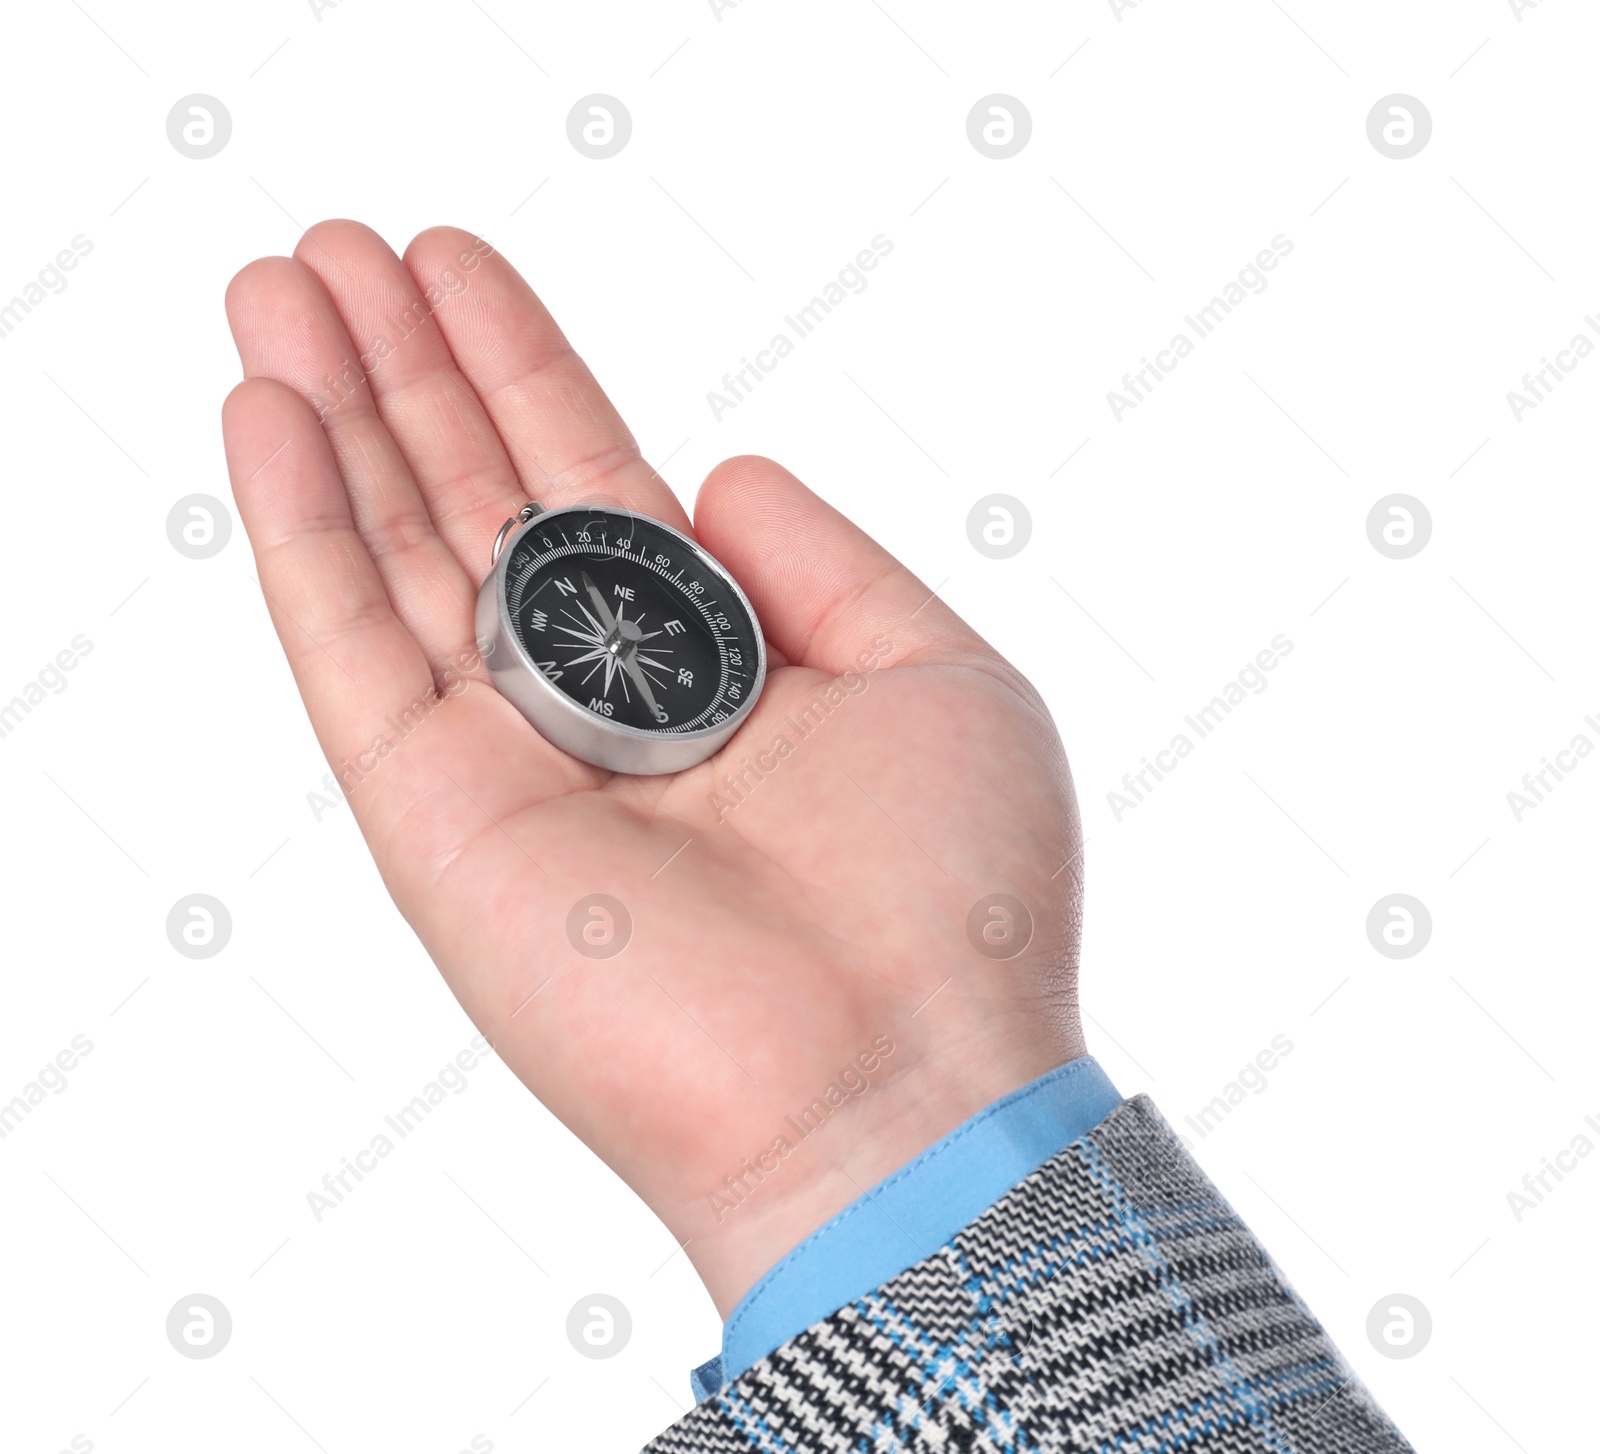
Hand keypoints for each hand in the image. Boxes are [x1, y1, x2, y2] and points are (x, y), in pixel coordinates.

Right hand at [221, 222, 1085, 1314]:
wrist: (896, 1086)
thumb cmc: (952, 899)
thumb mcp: (934, 673)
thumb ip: (823, 561)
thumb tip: (716, 468)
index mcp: (716, 670)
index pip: (592, 485)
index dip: (522, 369)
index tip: (455, 266)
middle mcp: (600, 708)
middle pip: (475, 502)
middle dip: (406, 372)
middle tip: (332, 248)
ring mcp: (508, 762)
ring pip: (396, 554)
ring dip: (332, 414)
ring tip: (276, 284)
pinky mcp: (437, 822)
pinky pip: (350, 648)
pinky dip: (300, 528)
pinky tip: (265, 414)